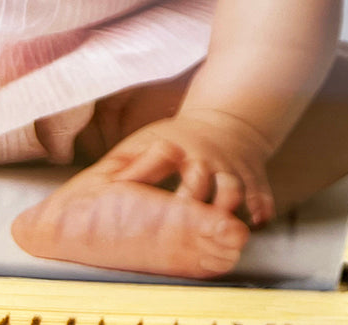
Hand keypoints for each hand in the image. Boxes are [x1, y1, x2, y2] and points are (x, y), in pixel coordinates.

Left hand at [93, 111, 275, 225]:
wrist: (229, 119)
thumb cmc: (179, 138)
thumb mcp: (147, 142)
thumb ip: (122, 168)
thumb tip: (86, 199)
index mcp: (175, 148)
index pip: (162, 161)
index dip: (147, 177)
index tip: (140, 199)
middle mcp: (205, 158)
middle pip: (200, 177)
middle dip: (198, 198)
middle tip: (192, 221)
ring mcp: (230, 167)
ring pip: (234, 185)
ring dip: (231, 204)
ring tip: (227, 227)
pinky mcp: (252, 176)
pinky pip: (261, 192)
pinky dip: (261, 206)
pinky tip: (257, 220)